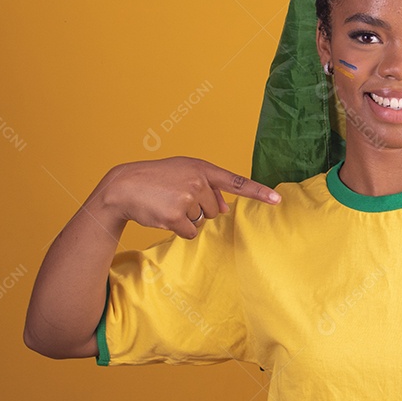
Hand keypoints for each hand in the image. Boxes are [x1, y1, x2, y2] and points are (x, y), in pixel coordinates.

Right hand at [95, 157, 279, 238]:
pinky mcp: (175, 215)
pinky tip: (163, 215)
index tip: (277, 200)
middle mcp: (198, 181)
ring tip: (167, 203)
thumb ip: (207, 187)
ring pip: (202, 221)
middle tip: (176, 197)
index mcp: (202, 168)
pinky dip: (178, 229)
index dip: (258, 192)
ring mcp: (186, 198)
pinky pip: (190, 232)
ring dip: (186, 218)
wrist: (124, 186)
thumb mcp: (183, 174)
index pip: (236, 182)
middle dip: (198, 209)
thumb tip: (224, 209)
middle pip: (215, 210)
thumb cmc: (157, 180)